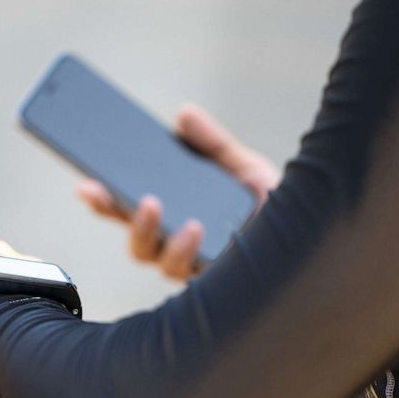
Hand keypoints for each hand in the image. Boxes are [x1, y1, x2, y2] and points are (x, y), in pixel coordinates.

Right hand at [76, 103, 280, 280]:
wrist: (315, 231)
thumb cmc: (274, 204)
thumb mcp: (240, 164)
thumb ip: (211, 142)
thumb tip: (183, 115)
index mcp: (176, 216)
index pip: (129, 212)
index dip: (102, 201)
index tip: (84, 184)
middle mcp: (179, 246)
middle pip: (136, 241)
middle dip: (125, 220)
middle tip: (126, 196)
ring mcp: (197, 266)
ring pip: (159, 261)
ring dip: (159, 237)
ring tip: (179, 216)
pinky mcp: (217, 283)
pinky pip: (191, 273)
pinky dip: (189, 249)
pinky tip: (198, 229)